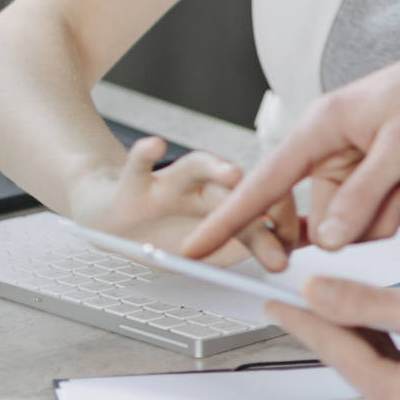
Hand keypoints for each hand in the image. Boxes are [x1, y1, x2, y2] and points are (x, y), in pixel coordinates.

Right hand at [75, 137, 298, 269]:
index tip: (292, 254)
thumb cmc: (159, 230)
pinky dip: (144, 154)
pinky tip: (154, 146)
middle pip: (236, 193)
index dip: (280, 229)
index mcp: (221, 205)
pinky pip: (137, 165)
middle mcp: (200, 188)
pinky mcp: (132, 183)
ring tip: (233, 174)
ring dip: (216, 167)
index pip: (260, 210)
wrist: (107, 215)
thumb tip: (288, 252)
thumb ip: (240, 245)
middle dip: (257, 214)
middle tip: (278, 231)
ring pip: (196, 167)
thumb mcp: (202, 248)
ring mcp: (168, 183)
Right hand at [183, 28, 399, 258]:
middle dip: (361, 219)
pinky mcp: (372, 170)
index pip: (264, 181)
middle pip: (319, 217)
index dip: (229, 217)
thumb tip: (324, 240)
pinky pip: (374, 213)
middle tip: (396, 193)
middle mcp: (329, 146)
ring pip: (350, 222)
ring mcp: (352, 160)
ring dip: (388, 212)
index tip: (195, 247)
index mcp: (320, 128)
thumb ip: (360, 199)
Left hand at [267, 278, 399, 399]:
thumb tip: (321, 293)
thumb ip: (365, 302)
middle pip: (359, 365)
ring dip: (377, 343)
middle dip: (342, 329)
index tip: (278, 308)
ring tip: (375, 310)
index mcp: (396, 397)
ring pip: (386, 375)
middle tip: (319, 299)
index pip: (334, 350)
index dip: (303, 321)